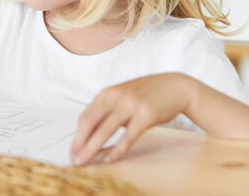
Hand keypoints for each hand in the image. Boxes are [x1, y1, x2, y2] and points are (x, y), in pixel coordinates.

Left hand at [71, 73, 195, 164]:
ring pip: (105, 130)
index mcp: (107, 93)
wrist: (175, 87)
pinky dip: (117, 149)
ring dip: (92, 148)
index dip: (77, 135)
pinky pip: (128, 136)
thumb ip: (107, 109)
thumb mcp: (122, 96)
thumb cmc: (147, 94)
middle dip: (79, 143)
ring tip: (84, 162)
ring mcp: (130, 105)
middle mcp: (116, 96)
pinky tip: (110, 159)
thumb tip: (91, 132)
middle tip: (74, 159)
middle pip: (90, 122)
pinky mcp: (145, 115)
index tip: (73, 150)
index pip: (85, 116)